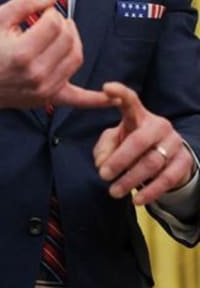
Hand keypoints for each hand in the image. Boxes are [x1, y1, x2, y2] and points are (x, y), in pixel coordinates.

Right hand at [0, 0, 111, 117]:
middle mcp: (36, 72)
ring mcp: (46, 87)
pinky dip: (97, 99)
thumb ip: (24, 3)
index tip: (40, 13)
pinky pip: (79, 98)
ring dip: (73, 40)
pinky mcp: (50, 97)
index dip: (50, 12)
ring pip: (76, 56)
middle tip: (48, 23)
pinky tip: (113, 97)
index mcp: (22, 53)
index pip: (54, 23)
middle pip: (68, 38)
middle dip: (61, 24)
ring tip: (61, 36)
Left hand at [94, 82, 195, 205]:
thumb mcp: (116, 142)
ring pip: (152, 162)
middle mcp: (159, 125)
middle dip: (119, 160)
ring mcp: (175, 143)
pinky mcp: (185, 161)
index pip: (130, 100)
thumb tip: (102, 164)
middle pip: (139, 141)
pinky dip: (151, 190)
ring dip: (131, 179)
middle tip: (103, 175)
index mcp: (139, 115)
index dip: (119, 93)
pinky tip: (137, 200)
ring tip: (114, 192)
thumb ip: (105, 148)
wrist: (166, 158)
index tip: (106, 88)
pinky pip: (168, 178)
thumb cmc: (133, 145)